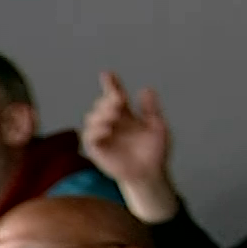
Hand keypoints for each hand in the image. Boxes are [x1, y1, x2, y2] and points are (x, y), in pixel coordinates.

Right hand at [82, 72, 178, 219]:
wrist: (152, 173)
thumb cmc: (155, 151)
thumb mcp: (157, 128)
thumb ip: (151, 110)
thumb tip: (146, 89)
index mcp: (125, 114)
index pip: (114, 95)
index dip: (110, 84)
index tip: (108, 74)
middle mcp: (111, 121)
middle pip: (102, 104)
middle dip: (108, 100)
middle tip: (119, 101)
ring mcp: (103, 134)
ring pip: (92, 117)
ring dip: (101, 113)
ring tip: (114, 114)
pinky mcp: (97, 149)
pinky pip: (89, 137)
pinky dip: (96, 131)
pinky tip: (108, 129)